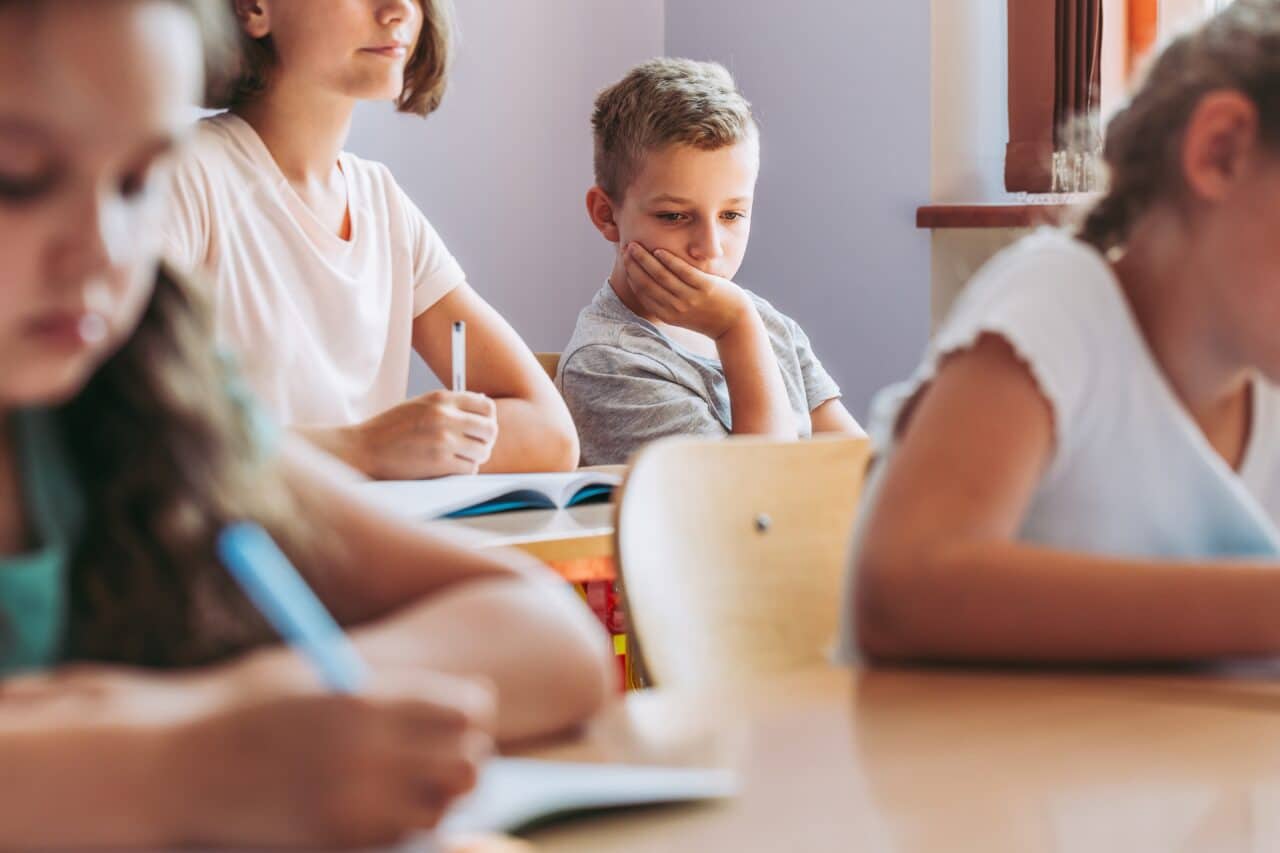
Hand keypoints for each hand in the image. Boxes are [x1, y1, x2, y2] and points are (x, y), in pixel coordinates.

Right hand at [170, 667, 495, 847]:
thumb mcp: (316, 673)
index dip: (470, 708)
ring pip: (441, 808)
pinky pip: (399, 836)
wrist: (171, 765)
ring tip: (404, 776)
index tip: (456, 710)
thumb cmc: (242, 705)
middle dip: (464, 752)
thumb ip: (383, 686)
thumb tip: (456, 702)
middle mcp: (366, 757)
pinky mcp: (333, 842)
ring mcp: (350, 807)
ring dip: (435, 792)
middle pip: (468, 764)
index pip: (468, 710)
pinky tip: (370, 801)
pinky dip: (399, 821)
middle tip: (440, 747)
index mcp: (365, 702)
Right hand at [352, 390, 497, 478]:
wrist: (364, 449)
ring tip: (459, 458)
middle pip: (490, 429)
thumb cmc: (390, 429)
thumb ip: (448, 405)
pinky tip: (450, 468)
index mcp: (441, 398)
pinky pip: (470, 469)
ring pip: (483, 451)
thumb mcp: (419, 405)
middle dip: (485, 441)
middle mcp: (445, 416)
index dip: (488, 419)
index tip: (480, 428)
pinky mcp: (439, 462)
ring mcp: (443, 439)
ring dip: (475, 458)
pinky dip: (464, 471)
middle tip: (475, 447)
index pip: (486, 406)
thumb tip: (483, 407)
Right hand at [621, 242, 751, 339]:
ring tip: (636, 245)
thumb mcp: (682, 314)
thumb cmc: (707, 315)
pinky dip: (670, 261)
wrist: (734, 324)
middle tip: (626, 248)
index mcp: (667, 315)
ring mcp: (691, 298)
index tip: (625, 260)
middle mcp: (676, 308)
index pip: (643, 293)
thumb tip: (650, 285)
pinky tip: (659, 250)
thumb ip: (667, 302)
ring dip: (646, 259)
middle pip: (648, 283)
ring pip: (662, 276)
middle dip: (634, 264)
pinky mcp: (705, 288)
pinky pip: (683, 272)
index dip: (631, 275)